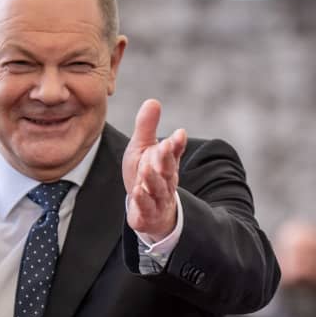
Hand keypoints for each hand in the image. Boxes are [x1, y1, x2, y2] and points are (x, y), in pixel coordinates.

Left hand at [122, 99, 186, 240]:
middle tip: (162, 148)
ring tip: (146, 169)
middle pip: (168, 171)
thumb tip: (153, 101)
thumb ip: (147, 128)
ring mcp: (157, 199)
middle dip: (166, 160)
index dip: (175, 144)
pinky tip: (137, 192)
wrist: (147, 210)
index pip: (172, 153)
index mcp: (166, 164)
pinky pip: (146, 209)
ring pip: (158, 190)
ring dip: (153, 180)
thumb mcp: (143, 149)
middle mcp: (165, 181)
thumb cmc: (145, 174)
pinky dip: (143, 202)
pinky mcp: (147, 215)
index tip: (178, 134)